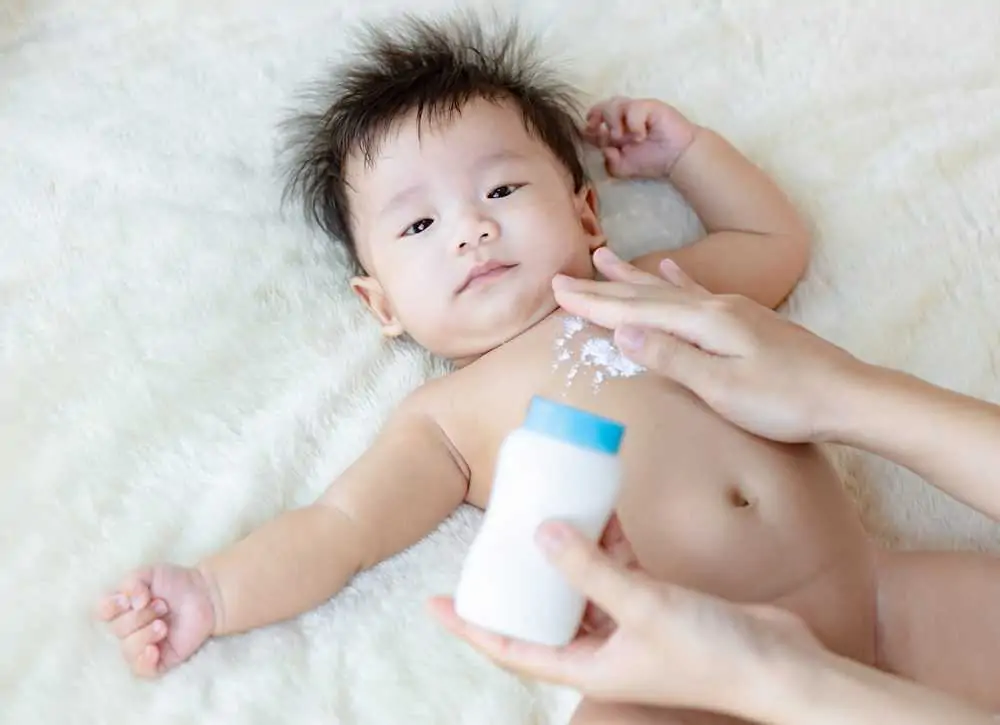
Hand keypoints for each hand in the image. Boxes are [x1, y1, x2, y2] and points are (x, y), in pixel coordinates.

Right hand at [96, 563, 215, 676]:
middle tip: (162, 606)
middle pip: (117, 630)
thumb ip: (132, 582)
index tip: (129, 599)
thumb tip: (130, 602)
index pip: (101, 612)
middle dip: (140, 616)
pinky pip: (141, 670)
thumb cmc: (176, 583)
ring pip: (128, 650)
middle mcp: (129, 629)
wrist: (205, 595)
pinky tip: (155, 650)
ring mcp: (143, 645)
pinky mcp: (160, 660)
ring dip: (145, 635)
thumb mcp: (151, 573)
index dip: (110, 607)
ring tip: (164, 625)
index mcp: (122, 608)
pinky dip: (144, 661)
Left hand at [430, 521, 822, 713]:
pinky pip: (616, 566)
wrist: (781, 662)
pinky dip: (606, 540)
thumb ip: (588, 569)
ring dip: (563, 550)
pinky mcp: (655, 601)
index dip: (467, 625)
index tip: (433, 602)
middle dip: (516, 580)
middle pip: (540, 612)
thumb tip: (540, 532)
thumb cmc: (711, 652)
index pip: (508, 647)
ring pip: (578, 584)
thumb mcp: (641, 607)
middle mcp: (600, 647)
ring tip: (539, 509)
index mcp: (585, 666)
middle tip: (491, 541)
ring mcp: (628, 623)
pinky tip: (597, 505)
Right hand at [552, 248, 866, 442]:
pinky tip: (668, 267)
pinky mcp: (747, 321)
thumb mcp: (722, 387)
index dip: (593, 303)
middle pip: (646, 294)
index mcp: (705, 321)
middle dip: (603, 287)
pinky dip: (675, 279)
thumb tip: (623, 333)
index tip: (557, 291)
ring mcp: (733, 310)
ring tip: (605, 257)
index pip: (635, 311)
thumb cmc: (785, 400)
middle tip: (565, 276)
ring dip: (632, 277)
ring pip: (668, 288)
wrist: (849, 396)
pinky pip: (697, 291)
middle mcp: (715, 307)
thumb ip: (671, 357)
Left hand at [583, 97, 698, 177]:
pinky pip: (633, 108)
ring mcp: (636, 110)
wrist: (678, 158)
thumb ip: (610, 163)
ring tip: (622, 138)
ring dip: (613, 121)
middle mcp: (623, 117)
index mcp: (615, 129)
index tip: (590, 134)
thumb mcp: (624, 168)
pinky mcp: (649, 106)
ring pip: (614, 104)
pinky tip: (641, 135)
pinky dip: (633, 123)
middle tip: (603, 132)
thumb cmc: (653, 160)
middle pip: (602, 107)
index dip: (589, 127)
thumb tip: (603, 150)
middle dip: (597, 118)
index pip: (595, 121)